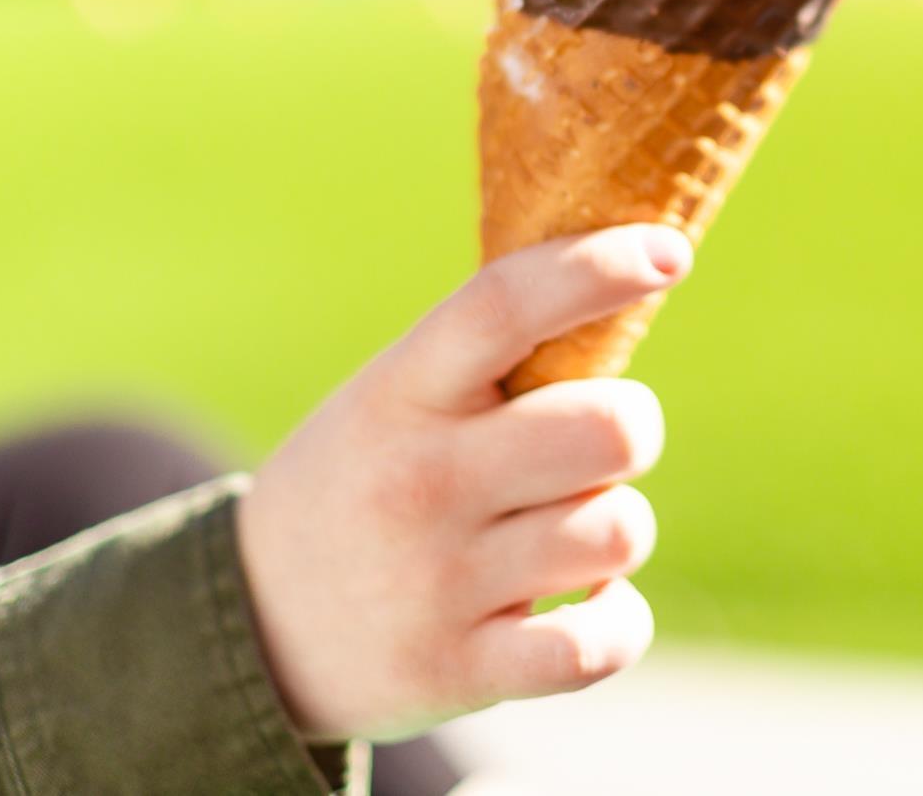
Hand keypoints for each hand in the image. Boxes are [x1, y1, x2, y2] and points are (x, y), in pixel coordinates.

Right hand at [237, 224, 688, 740]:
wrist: (254, 626)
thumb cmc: (367, 480)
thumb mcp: (394, 396)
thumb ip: (493, 353)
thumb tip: (635, 267)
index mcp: (403, 391)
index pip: (505, 304)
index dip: (598, 268)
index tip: (668, 253)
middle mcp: (422, 479)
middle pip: (606, 427)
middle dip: (631, 426)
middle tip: (594, 444)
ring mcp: (440, 581)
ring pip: (618, 529)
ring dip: (616, 526)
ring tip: (565, 531)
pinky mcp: (459, 669)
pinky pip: (599, 641)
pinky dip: (619, 621)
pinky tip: (588, 604)